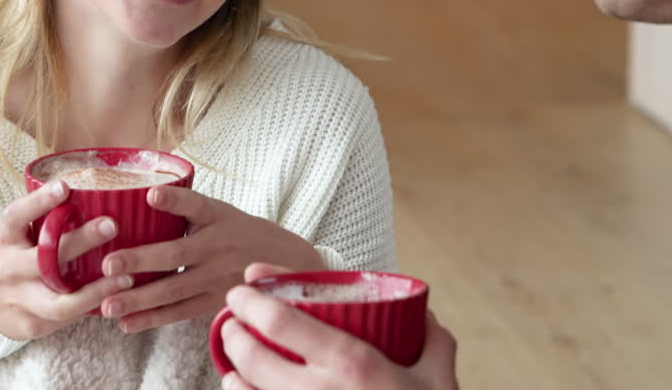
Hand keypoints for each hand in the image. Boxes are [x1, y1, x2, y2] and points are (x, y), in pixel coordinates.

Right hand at [0, 181, 135, 339]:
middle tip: (112, 225)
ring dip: (97, 290)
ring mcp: (19, 300)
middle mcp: (9, 270)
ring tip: (126, 277)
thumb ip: (39, 222)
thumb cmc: (5, 261)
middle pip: (45, 258)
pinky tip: (115, 299)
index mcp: (4, 241)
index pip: (17, 217)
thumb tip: (87, 192)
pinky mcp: (31, 325)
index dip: (39, 201)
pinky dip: (91, 308)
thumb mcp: (11, 237)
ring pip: (60, 301)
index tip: (65, 186)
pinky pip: (66, 319)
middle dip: (81, 241)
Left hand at [96, 186, 324, 331]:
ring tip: (106, 305)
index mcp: (216, 216)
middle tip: (107, 264)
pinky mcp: (215, 302)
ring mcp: (217, 278)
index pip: (194, 204)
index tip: (151, 194)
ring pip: (173, 289)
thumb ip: (186, 209)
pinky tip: (126, 323)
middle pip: (176, 254)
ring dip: (138, 298)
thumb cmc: (240, 232)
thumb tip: (138, 197)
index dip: (173, 199)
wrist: (286, 263)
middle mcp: (217, 246)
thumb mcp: (221, 212)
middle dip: (140, 260)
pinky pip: (180, 312)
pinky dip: (152, 319)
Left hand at [218, 263, 459, 389]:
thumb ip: (432, 341)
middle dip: (233, 333)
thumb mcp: (438, 381)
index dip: (251, 302)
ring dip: (232, 372)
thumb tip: (425, 316)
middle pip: (252, 357)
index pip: (281, 322)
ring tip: (234, 362)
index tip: (242, 291)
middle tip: (233, 322)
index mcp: (351, 364)